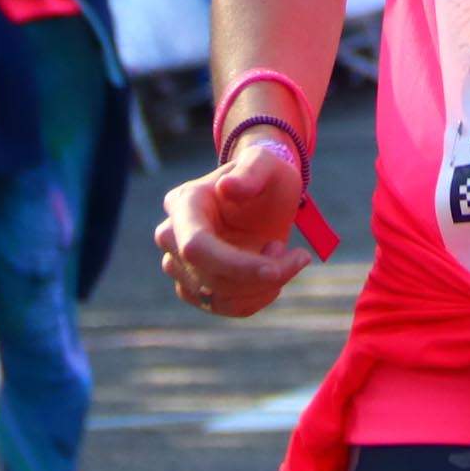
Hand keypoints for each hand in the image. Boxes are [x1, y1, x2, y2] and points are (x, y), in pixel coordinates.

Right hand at [156, 136, 311, 318]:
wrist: (264, 194)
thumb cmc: (265, 174)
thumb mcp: (267, 163)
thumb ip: (251, 171)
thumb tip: (227, 188)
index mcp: (184, 203)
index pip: (196, 248)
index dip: (234, 266)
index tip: (275, 270)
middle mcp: (172, 236)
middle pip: (208, 278)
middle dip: (258, 276)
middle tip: (297, 256)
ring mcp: (179, 264)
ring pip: (216, 298)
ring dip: (260, 288)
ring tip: (285, 259)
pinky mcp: (194, 286)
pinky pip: (223, 307)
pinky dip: (255, 299)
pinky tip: (275, 278)